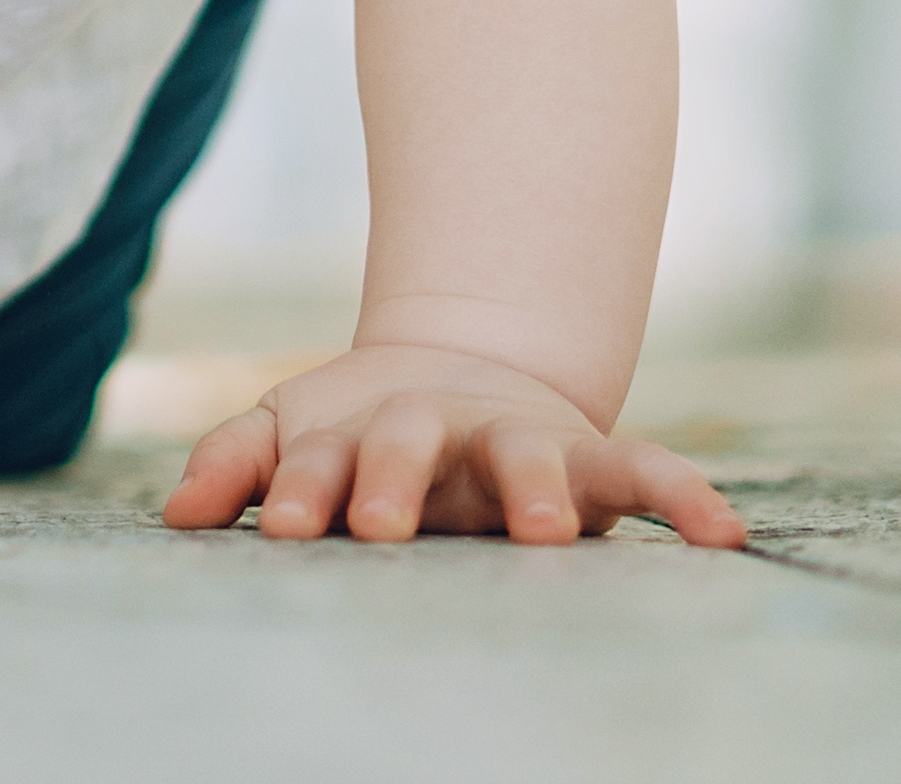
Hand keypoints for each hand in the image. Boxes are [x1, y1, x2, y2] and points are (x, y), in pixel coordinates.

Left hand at [163, 342, 747, 548]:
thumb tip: (176, 516)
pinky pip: (648, 469)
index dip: (305, 490)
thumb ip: (236, 464)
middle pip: (412, 443)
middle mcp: (440, 429)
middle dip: (394, 480)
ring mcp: (517, 438)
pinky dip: (687, 497)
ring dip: (536, 489)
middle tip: (377, 528)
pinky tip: (724, 537)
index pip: (322, 459)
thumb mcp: (293, 432)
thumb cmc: (364, 426)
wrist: (464, 362)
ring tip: (547, 532)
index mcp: (361, 430)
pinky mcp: (591, 453)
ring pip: (529, 454)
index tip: (288, 529)